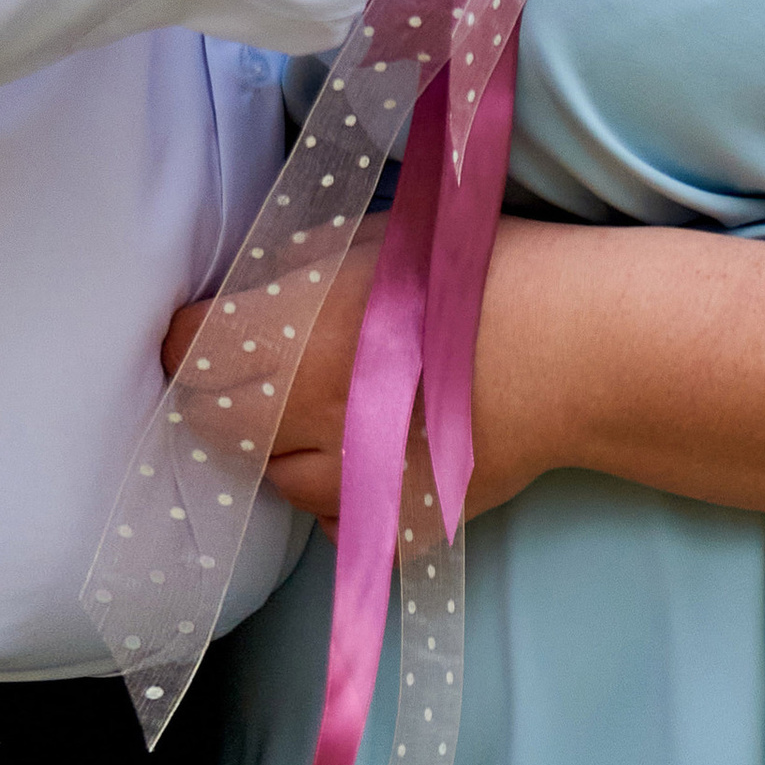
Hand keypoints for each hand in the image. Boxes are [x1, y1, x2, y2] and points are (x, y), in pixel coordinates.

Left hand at [164, 220, 575, 539]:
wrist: (574, 346)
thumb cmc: (478, 268)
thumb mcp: (375, 237)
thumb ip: (300, 267)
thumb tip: (252, 291)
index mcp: (297, 328)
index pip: (192, 349)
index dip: (190, 337)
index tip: (199, 330)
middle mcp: (308, 413)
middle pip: (216, 424)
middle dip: (216, 397)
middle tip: (245, 373)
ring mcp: (353, 481)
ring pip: (274, 481)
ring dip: (277, 448)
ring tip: (317, 412)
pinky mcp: (395, 527)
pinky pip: (337, 522)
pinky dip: (337, 494)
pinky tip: (369, 456)